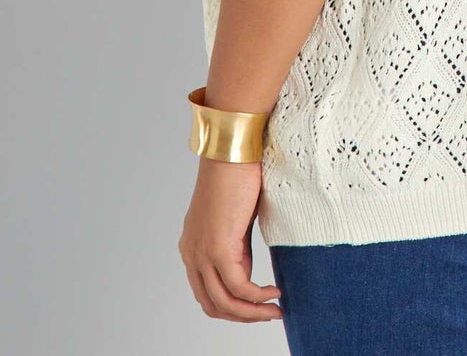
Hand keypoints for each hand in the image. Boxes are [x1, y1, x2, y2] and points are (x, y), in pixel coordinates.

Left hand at [178, 156, 282, 322]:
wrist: (234, 150)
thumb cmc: (238, 175)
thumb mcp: (235, 221)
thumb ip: (235, 247)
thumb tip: (245, 272)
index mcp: (192, 247)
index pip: (206, 293)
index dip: (232, 306)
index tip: (257, 306)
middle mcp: (191, 254)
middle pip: (212, 304)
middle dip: (242, 316)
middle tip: (269, 315)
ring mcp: (202, 253)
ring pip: (224, 302)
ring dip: (252, 313)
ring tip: (275, 310)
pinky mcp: (218, 248)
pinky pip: (238, 287)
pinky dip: (257, 297)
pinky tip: (274, 293)